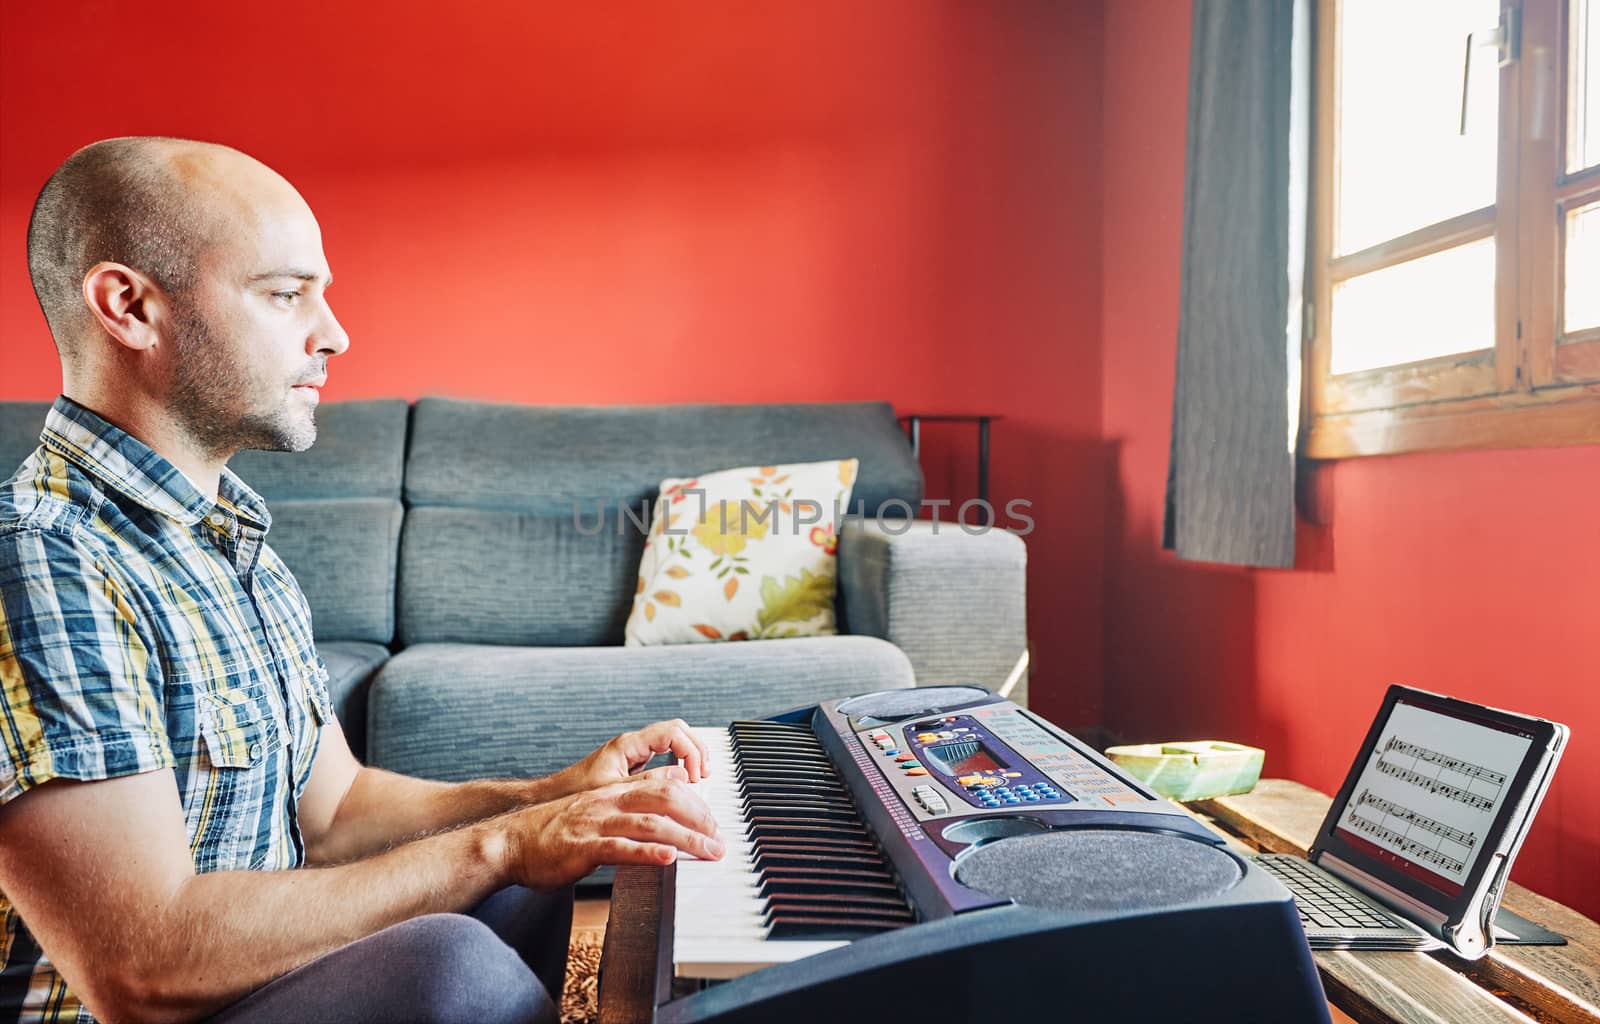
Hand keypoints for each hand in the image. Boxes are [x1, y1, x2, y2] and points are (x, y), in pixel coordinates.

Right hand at [501, 776, 722, 888]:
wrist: (509, 842)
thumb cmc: (555, 829)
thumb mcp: (599, 803)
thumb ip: (635, 791)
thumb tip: (675, 777)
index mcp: (613, 790)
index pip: (665, 785)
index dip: (696, 801)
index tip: (715, 822)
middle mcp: (608, 801)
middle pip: (665, 798)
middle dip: (699, 818)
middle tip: (719, 840)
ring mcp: (595, 823)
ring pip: (649, 823)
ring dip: (685, 838)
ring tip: (709, 851)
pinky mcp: (582, 848)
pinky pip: (619, 849)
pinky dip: (646, 854)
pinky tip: (668, 858)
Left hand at [555, 719, 711, 796]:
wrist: (552, 800)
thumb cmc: (575, 795)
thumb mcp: (614, 792)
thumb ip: (648, 784)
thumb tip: (681, 778)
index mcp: (628, 745)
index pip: (673, 732)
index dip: (691, 752)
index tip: (696, 776)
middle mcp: (632, 744)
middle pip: (678, 731)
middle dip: (697, 749)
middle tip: (705, 774)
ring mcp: (634, 753)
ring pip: (673, 741)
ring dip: (690, 756)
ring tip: (699, 779)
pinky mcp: (633, 765)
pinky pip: (665, 755)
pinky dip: (680, 765)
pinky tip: (683, 784)